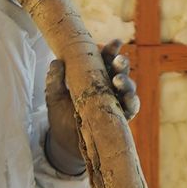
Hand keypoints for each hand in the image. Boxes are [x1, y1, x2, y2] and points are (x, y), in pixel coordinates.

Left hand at [44, 40, 138, 175]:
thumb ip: (54, 80)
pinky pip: (131, 108)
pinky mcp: (120, 118)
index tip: (110, 44)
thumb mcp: (54, 96)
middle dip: (121, 63)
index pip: (105, 60)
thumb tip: (56, 62)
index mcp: (95, 77)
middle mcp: (109, 88)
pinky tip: (128, 98)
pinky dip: (132, 102)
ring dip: (126, 82)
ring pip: (128, 88)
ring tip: (118, 79)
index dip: (109, 51)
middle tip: (118, 59)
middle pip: (119, 71)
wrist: (63, 144)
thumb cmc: (61, 116)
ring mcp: (116, 103)